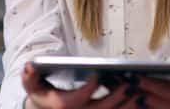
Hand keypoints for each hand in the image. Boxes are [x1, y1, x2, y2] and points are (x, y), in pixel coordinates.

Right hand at [22, 62, 140, 108]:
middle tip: (130, 84)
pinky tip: (138, 101)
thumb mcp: (32, 84)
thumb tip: (30, 65)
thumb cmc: (41, 93)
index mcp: (63, 104)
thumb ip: (30, 75)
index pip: (79, 97)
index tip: (99, 74)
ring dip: (126, 106)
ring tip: (140, 94)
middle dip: (116, 97)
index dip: (90, 86)